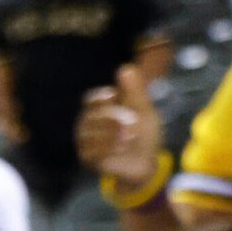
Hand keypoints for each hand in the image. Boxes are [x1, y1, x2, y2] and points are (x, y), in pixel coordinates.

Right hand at [77, 64, 160, 187]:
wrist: (146, 162)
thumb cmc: (143, 134)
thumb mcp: (143, 110)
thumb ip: (135, 91)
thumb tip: (126, 67)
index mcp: (99, 110)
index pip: (90, 100)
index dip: (99, 97)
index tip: (113, 95)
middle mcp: (87, 125)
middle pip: (90, 116)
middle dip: (112, 116)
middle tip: (133, 121)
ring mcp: (85, 142)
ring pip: (90, 134)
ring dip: (112, 134)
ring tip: (131, 135)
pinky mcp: (88, 158)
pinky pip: (92, 150)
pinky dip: (109, 148)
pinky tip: (123, 147)